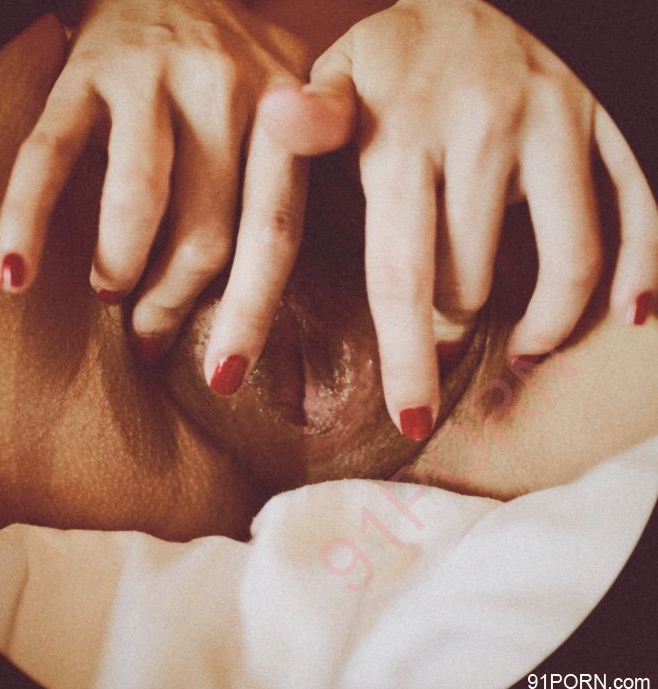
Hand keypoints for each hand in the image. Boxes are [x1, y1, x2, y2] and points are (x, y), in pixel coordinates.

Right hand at [0, 0, 309, 375]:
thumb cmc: (241, 68)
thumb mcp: (292, 110)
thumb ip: (302, 178)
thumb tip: (282, 277)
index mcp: (283, 120)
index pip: (274, 234)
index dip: (250, 314)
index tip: (222, 379)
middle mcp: (225, 93)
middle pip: (204, 233)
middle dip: (173, 304)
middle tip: (150, 339)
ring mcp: (151, 78)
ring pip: (136, 202)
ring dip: (119, 268)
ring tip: (110, 295)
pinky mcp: (84, 68)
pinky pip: (50, 155)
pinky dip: (27, 218)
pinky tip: (16, 274)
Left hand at [259, 0, 657, 438]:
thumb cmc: (395, 57)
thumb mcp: (336, 77)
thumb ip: (311, 121)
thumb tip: (276, 118)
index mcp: (401, 136)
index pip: (399, 276)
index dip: (405, 361)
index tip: (408, 421)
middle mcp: (484, 130)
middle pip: (472, 285)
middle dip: (446, 335)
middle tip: (434, 348)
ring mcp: (557, 122)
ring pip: (564, 265)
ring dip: (542, 325)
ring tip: (519, 347)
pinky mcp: (606, 118)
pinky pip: (640, 209)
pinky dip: (639, 272)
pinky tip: (625, 315)